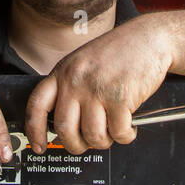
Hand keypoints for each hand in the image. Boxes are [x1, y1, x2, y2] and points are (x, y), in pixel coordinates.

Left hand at [25, 16, 173, 154]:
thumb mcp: (84, 62)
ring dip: (104, 141)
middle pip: (64, 129)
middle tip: (86, 144)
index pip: (37, 105)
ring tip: (113, 131)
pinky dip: (125, 136)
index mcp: (64, 71)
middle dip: (76, 145)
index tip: (39, 146)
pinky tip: (129, 127)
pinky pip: (118, 132)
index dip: (34, 130)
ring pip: (92, 135)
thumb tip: (63, 124)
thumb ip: (71, 87)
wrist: (150, 37)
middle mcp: (76, 80)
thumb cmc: (120, 50)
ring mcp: (97, 88)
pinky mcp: (120, 97)